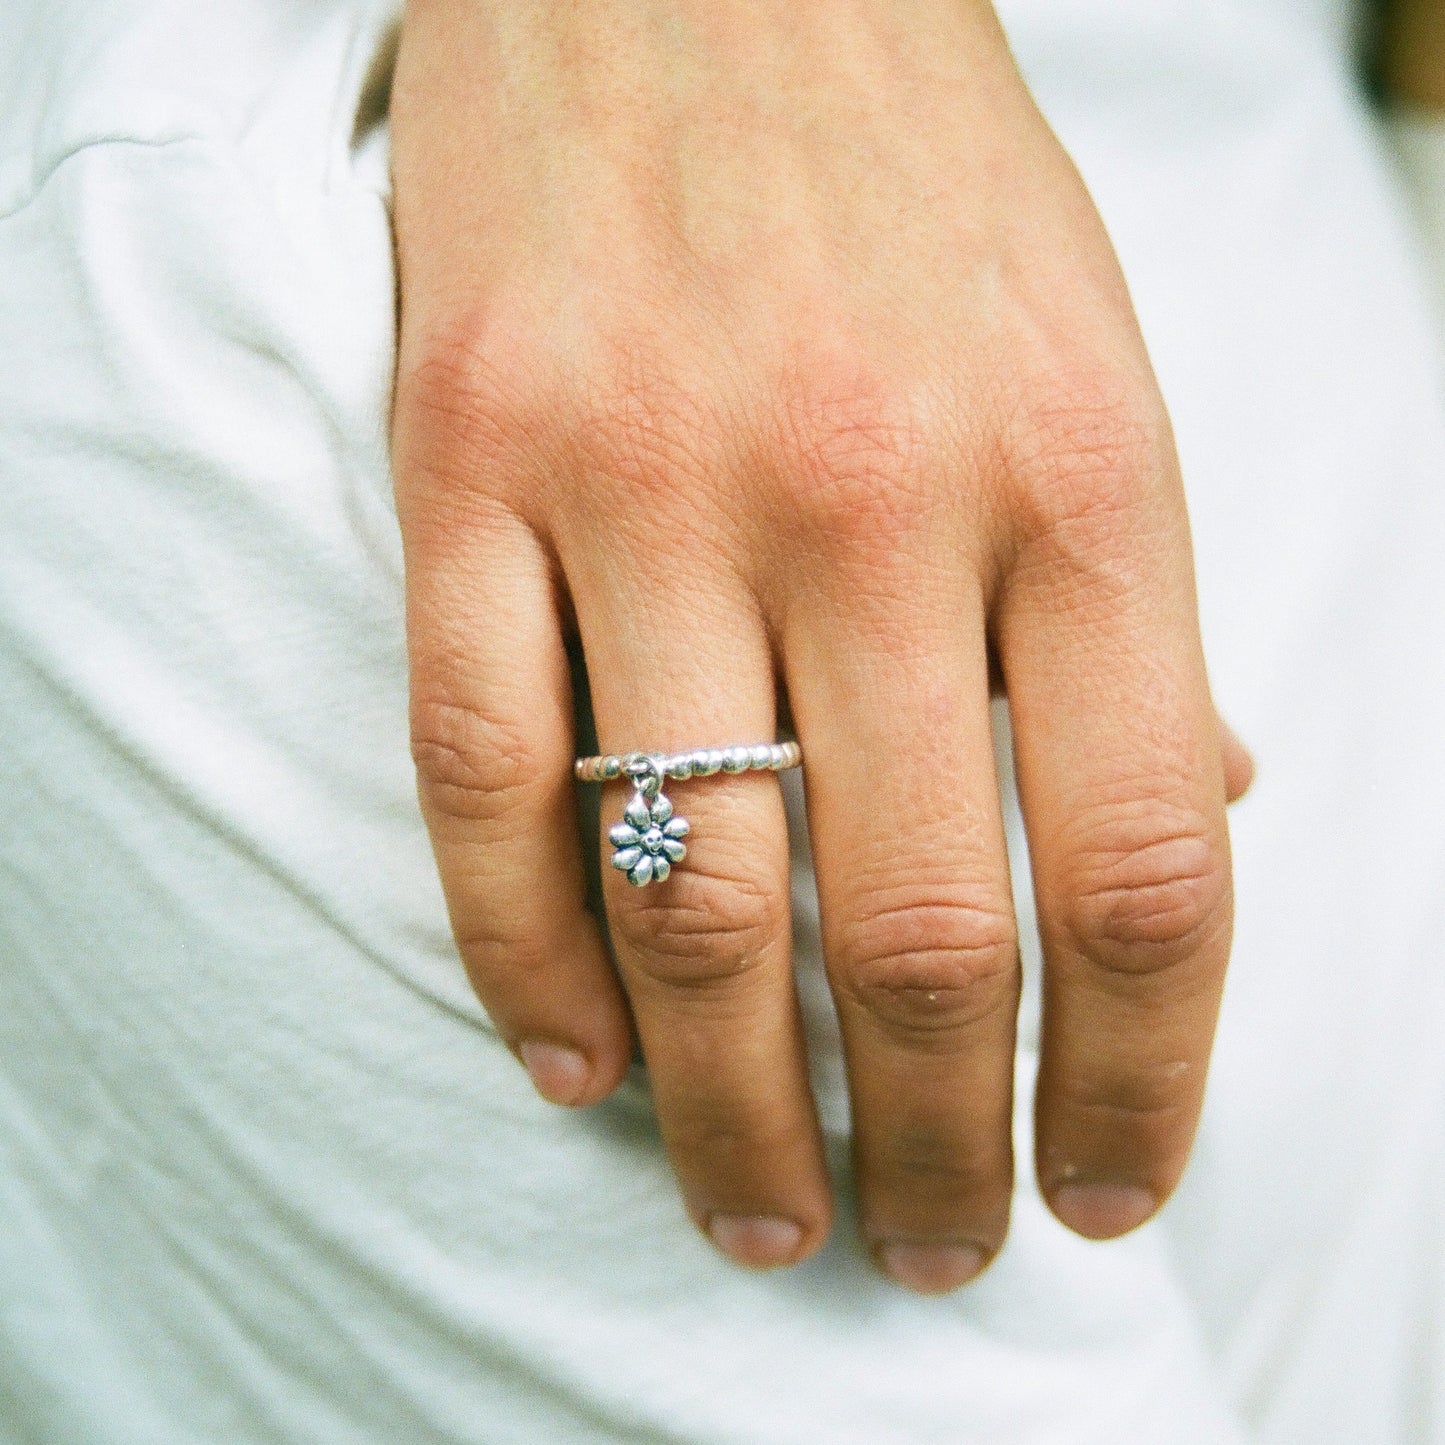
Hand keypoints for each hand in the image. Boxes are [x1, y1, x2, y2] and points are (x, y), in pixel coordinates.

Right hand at [389, 0, 1253, 1292]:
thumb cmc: (918, 177)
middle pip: (910, 930)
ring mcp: (645, 476)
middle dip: (928, 1143)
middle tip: (927, 1246)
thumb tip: (1188, 818)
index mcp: (1076, 471)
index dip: (1139, 1082)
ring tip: (758, 1214)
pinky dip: (521, 960)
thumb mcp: (1095, 365)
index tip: (1105, 1191)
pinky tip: (574, 1068)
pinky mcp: (467, 459)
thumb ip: (1129, 618)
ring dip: (725, 1106)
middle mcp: (866, 492)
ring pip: (686, 892)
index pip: (1138, 869)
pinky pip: (479, 776)